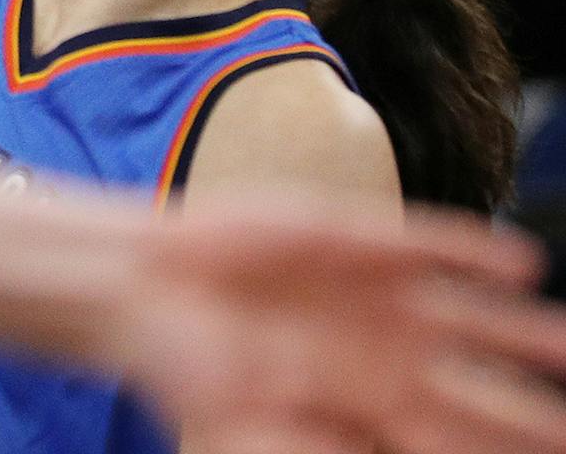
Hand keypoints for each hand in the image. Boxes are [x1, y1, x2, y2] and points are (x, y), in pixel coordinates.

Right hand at [110, 196, 565, 452]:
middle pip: (482, 389)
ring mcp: (374, 295)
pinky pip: (428, 247)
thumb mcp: (246, 432)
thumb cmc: (185, 372)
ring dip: (526, 331)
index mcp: (366, 409)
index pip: (457, 439)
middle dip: (536, 412)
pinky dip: (473, 252)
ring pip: (473, 318)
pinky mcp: (352, 238)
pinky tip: (520, 263)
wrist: (143, 287)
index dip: (506, 448)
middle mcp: (385, 355)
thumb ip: (310, 444)